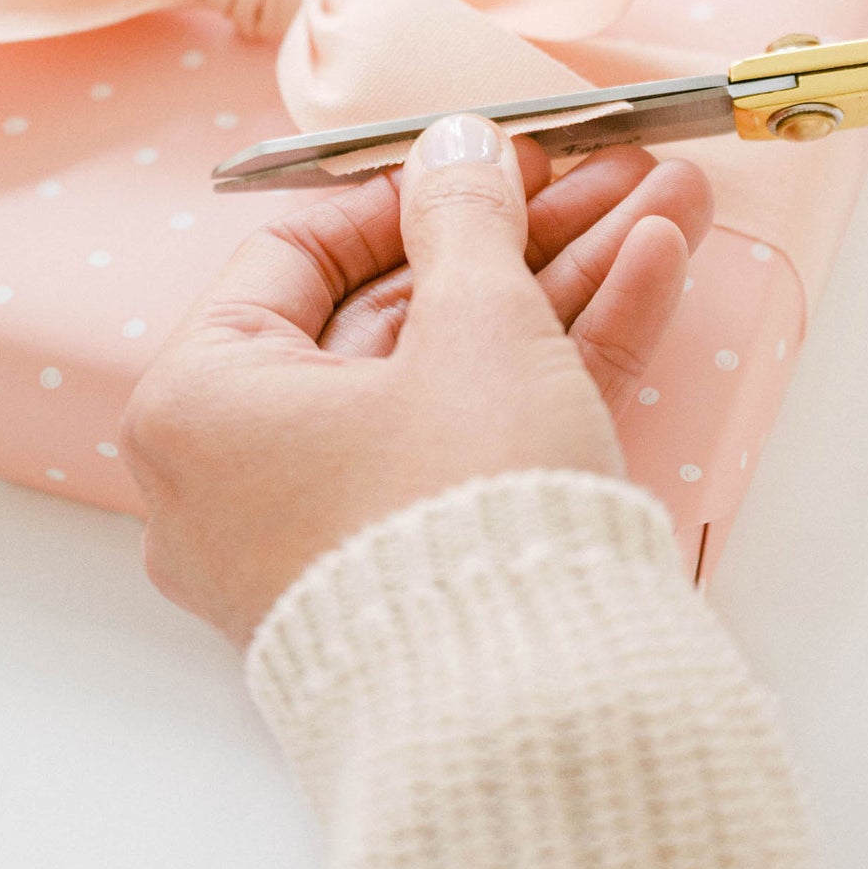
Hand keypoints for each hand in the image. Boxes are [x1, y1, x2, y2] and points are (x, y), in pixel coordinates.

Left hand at [121, 115, 711, 644]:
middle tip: (601, 176)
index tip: (485, 162)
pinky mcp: (416, 563)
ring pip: (459, 370)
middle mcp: (251, 469)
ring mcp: (337, 523)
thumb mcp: (473, 328)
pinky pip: (479, 436)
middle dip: (524, 235)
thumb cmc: (457, 513)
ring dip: (569, 282)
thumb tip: (457, 148)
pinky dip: (564, 362)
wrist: (530, 720)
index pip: (299, 256)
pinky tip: (653, 272)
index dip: (405, 193)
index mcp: (205, 401)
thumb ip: (467, 219)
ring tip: (662, 205)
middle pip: (402, 312)